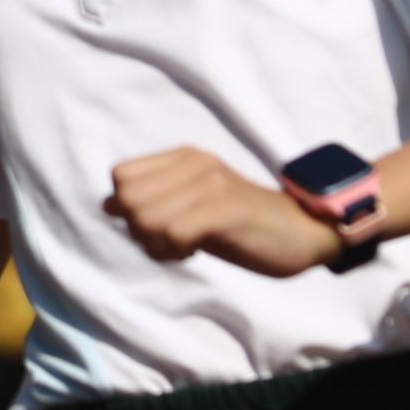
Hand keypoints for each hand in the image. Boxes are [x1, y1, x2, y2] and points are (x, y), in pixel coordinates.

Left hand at [106, 149, 343, 278]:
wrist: (303, 231)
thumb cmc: (243, 224)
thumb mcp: (193, 207)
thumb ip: (154, 201)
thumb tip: (107, 206)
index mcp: (183, 157)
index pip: (121, 176)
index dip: (128, 208)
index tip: (157, 225)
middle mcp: (193, 163)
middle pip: (127, 199)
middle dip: (139, 230)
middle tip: (169, 242)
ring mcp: (209, 184)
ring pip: (145, 217)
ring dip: (157, 245)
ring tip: (183, 247)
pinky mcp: (225, 209)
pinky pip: (172, 233)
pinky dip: (174, 252)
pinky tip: (194, 252)